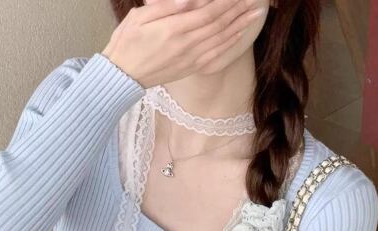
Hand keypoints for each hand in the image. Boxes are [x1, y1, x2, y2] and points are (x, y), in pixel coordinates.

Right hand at [101, 0, 265, 87]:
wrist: (122, 75)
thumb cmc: (127, 42)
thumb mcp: (140, 17)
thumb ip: (166, 7)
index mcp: (174, 30)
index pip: (208, 12)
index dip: (227, 2)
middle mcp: (186, 46)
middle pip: (219, 25)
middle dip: (239, 11)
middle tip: (254, 1)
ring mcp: (189, 59)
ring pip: (221, 40)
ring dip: (240, 26)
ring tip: (254, 14)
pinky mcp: (189, 68)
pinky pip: (215, 57)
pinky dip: (229, 45)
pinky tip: (238, 36)